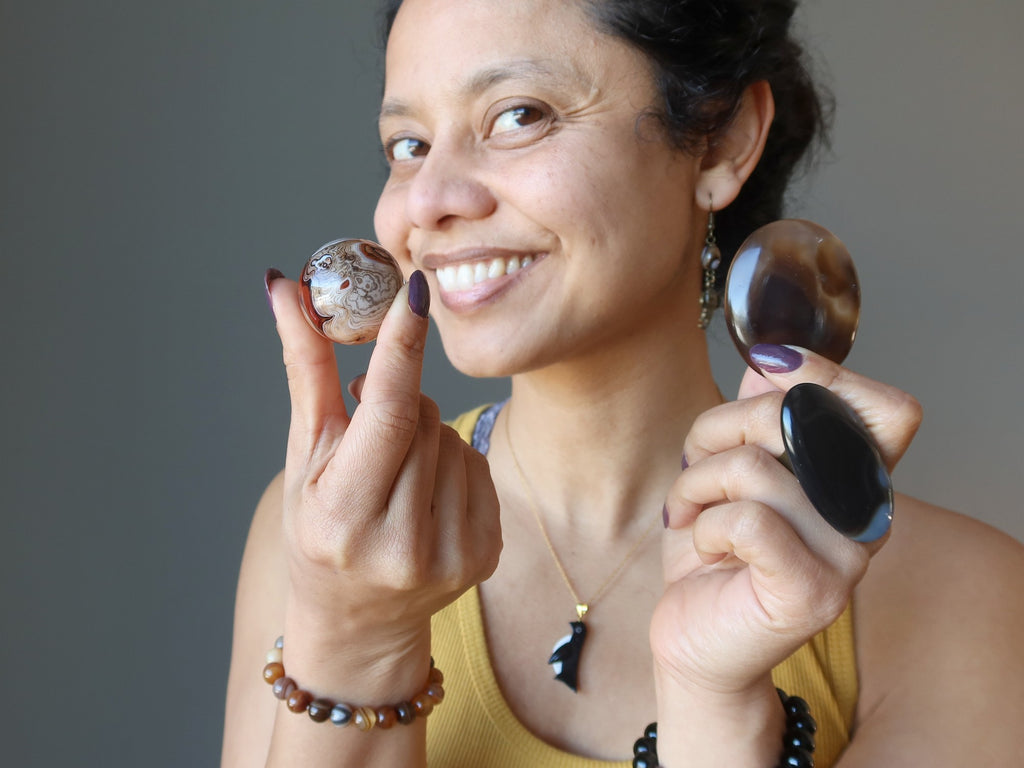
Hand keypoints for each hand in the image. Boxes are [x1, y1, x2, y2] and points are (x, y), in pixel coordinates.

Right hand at [265, 271, 500, 673]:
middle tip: (372, 427)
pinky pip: (478, 464)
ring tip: (395, 472)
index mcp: (343, 518)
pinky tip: (425, 492)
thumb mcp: (303, 454)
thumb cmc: (318, 528)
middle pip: (424, 417)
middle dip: (400, 401)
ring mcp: (450, 556)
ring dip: (427, 434)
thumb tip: (283, 286)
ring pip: (454, 436)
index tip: (413, 292)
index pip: (388, 415)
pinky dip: (452, 461)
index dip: (401, 348)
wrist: (357, 619)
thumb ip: (305, 371)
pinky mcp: (484, 556)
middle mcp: (400, 544)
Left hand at [654, 345, 921, 693]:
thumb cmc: (714, 550)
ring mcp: (847, 557)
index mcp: (856, 480)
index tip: (766, 372)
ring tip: (692, 514)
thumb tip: (773, 361)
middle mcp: (867, 516)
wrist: (695, 637)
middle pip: (796, 418)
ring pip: (754, 467)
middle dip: (721, 427)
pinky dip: (705, 526)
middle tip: (697, 465)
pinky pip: (746, 519)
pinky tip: (707, 549)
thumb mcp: (725, 467)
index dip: (824, 375)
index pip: (886, 409)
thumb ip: (757, 414)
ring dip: (697, 484)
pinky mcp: (812, 592)